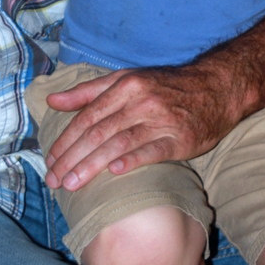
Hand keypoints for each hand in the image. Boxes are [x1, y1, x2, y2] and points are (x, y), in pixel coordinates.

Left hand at [44, 61, 244, 191]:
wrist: (214, 88)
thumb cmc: (163, 86)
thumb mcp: (126, 80)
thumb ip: (88, 92)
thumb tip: (52, 99)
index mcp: (125, 85)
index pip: (88, 116)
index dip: (66, 139)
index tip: (50, 161)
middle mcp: (141, 101)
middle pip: (99, 132)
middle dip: (72, 158)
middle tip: (54, 180)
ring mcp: (161, 119)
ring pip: (119, 143)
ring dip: (92, 165)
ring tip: (72, 184)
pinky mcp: (180, 138)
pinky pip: (152, 150)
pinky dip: (132, 161)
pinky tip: (114, 173)